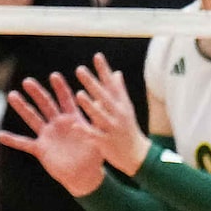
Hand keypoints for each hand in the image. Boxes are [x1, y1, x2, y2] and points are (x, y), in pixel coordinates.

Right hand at [0, 76, 108, 197]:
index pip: (66, 100)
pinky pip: (24, 143)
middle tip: (28, 81)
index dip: (60, 88)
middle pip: (46, 105)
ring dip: (22, 107)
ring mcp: (47, 135)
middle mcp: (57, 124)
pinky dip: (12, 140)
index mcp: (72, 119)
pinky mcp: (41, 149)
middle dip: (37, 93)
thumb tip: (102, 99)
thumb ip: (96, 118)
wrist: (85, 176)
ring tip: (12, 95)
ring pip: (33, 118)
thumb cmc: (94, 156)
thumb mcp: (96, 135)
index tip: (54, 75)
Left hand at [70, 55, 152, 172]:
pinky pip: (94, 135)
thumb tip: (116, 72)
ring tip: (79, 94)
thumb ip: (118, 91)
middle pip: (105, 96)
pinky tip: (74, 126)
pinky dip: (84, 131)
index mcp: (122, 104)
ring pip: (100, 115)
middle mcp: (118, 114)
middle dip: (93, 83)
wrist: (136, 155)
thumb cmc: (128, 128)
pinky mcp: (106, 142)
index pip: (113, 84)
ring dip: (90, 105)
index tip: (97, 56)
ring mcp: (112, 128)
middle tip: (79, 70)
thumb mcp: (125, 109)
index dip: (104, 70)